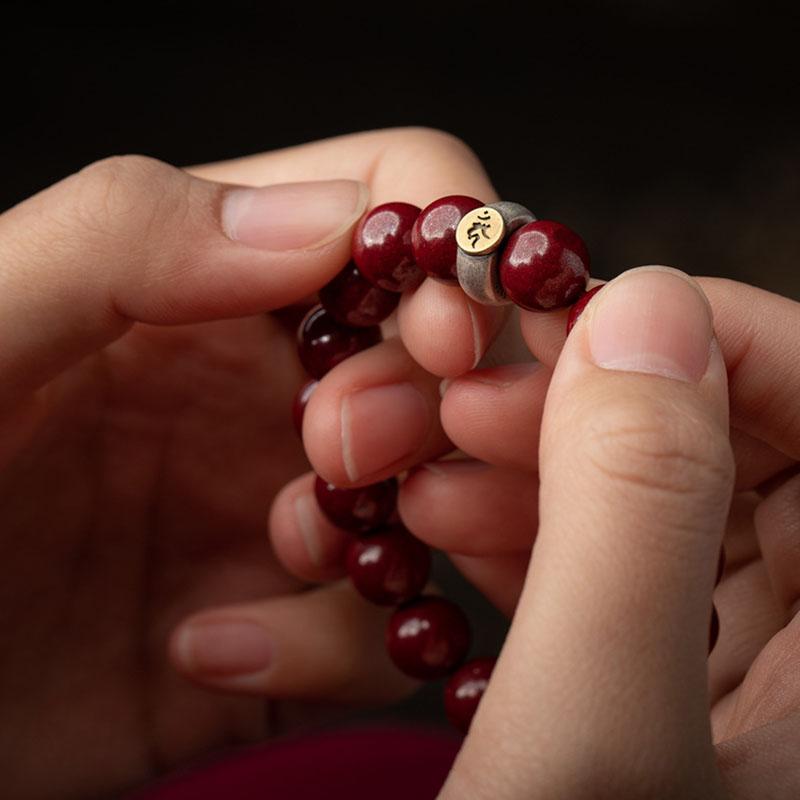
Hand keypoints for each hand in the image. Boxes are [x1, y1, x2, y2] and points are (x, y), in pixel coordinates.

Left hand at [0, 128, 500, 799]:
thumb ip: (124, 235)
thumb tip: (330, 220)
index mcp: (211, 279)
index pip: (393, 207)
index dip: (445, 257)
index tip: (440, 337)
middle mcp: (271, 386)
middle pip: (448, 361)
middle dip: (422, 407)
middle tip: (335, 452)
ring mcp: (288, 508)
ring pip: (448, 500)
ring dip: (401, 532)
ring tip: (281, 552)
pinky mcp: (287, 629)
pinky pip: (382, 634)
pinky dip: (327, 651)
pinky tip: (201, 651)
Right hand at [279, 264, 799, 795]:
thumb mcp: (594, 734)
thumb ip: (632, 508)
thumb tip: (638, 308)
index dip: (696, 334)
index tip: (558, 323)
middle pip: (712, 429)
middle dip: (570, 394)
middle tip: (453, 394)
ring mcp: (724, 643)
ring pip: (632, 476)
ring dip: (513, 451)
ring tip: (411, 461)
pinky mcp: (643, 659)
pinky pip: (586, 539)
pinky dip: (504, 513)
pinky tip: (427, 513)